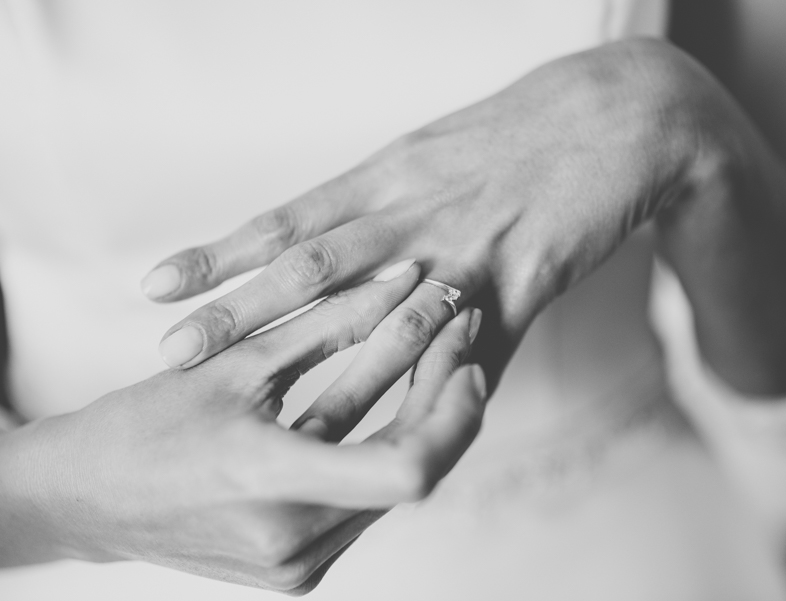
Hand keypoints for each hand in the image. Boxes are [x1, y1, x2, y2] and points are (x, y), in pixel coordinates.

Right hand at [0, 262, 486, 593]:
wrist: (84, 501)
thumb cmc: (142, 430)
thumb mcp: (238, 365)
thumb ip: (331, 324)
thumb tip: (404, 281)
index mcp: (273, 485)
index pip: (409, 467)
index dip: (452, 408)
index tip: (462, 351)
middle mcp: (296, 542)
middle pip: (414, 473)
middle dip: (444, 398)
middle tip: (457, 334)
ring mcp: (299, 564)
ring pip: (395, 487)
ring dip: (419, 418)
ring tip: (433, 350)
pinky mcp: (299, 564)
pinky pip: (365, 499)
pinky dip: (384, 443)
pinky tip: (394, 393)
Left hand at [141, 39, 770, 386]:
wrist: (621, 115)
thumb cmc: (521, 134)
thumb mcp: (436, 154)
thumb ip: (383, 199)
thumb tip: (327, 237)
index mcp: (390, 176)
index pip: (288, 218)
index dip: (220, 253)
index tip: (157, 284)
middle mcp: (417, 210)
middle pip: (313, 265)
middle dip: (241, 311)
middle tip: (175, 349)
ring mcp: (471, 244)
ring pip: (383, 305)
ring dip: (322, 354)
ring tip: (275, 402)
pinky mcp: (530, 276)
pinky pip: (481, 344)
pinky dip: (442, 383)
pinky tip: (408, 423)